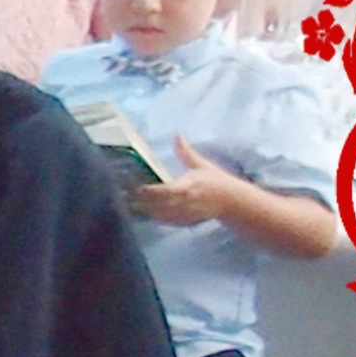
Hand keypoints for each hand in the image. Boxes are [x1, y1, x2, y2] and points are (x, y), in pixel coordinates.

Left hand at [131, 138, 245, 226]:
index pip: (168, 190)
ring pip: (161, 216)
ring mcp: (186, 214)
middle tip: (122, 196)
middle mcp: (187, 202)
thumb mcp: (201, 165)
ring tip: (127, 205)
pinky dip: (154, 219)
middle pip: (160, 205)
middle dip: (141, 202)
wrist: (233, 203)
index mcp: (190, 186)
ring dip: (144, 211)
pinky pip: (167, 222)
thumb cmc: (216, 181)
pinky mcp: (187, 222)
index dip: (152, 191)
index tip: (137, 187)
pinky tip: (141, 215)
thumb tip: (177, 134)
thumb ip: (185, 152)